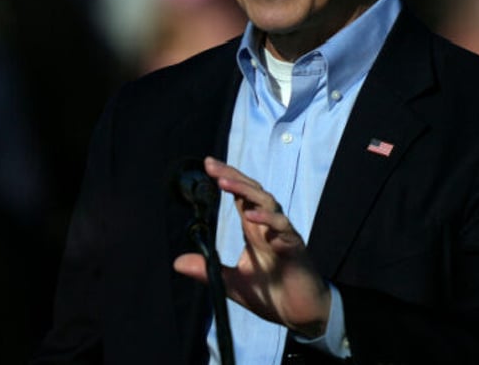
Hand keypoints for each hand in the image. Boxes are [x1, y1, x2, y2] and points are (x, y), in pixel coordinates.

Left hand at [174, 157, 331, 337]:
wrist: (300, 313)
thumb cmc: (272, 294)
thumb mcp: (231, 282)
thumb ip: (208, 270)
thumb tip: (177, 262)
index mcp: (254, 230)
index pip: (241, 196)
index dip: (227, 179)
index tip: (208, 165)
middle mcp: (268, 226)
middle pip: (252, 191)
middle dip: (232, 177)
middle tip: (211, 166)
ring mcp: (282, 234)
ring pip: (267, 202)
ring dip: (246, 190)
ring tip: (225, 183)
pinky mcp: (294, 246)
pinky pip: (282, 227)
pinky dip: (266, 219)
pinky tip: (250, 216)